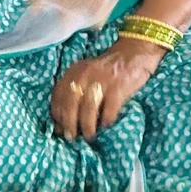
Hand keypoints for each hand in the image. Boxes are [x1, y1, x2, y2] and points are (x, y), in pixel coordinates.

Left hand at [50, 38, 164, 140]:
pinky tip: (106, 126)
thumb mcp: (86, 74)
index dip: (57, 114)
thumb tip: (64, 120)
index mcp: (74, 71)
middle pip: (71, 104)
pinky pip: (109, 109)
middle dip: (69, 124)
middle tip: (71, 137)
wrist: (133, 53)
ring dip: (87, 126)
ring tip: (89, 136)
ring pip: (88, 109)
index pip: (58, 96)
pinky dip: (106, 121)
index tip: (59, 128)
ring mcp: (101, 80)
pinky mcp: (118, 87)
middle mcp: (84, 75)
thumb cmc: (107, 70)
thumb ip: (74, 91)